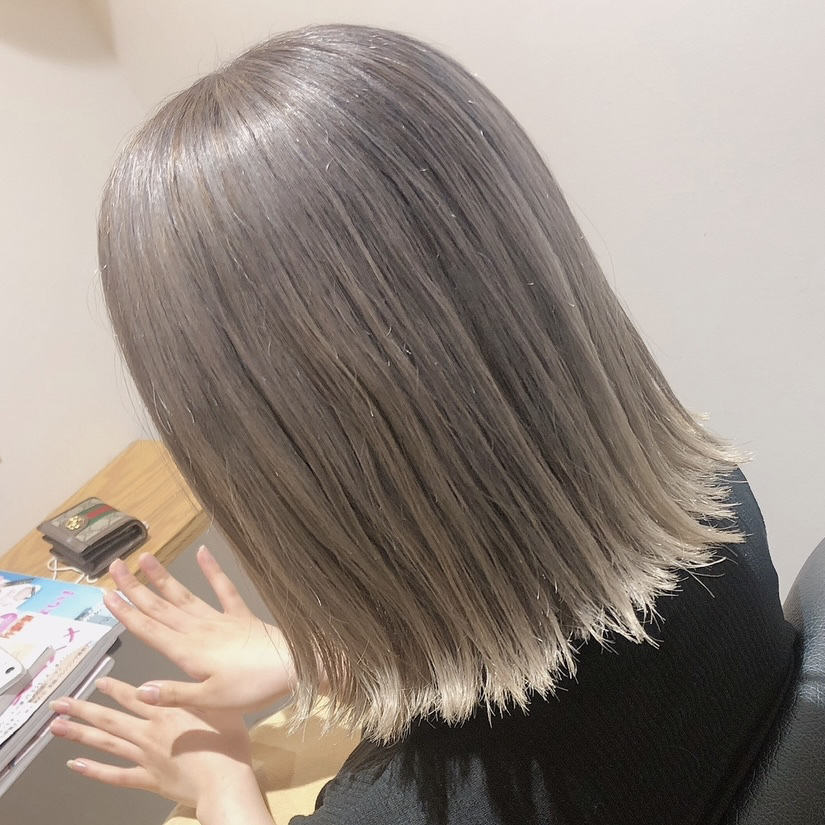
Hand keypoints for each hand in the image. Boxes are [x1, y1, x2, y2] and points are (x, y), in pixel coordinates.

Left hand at [49, 677, 254, 809]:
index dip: (113, 689)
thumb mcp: (215, 705)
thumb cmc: (227, 742)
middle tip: (58, 703)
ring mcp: (145, 758)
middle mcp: (149, 733)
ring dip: (79, 734)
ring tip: (56, 728)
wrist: (225, 781)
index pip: (132, 697)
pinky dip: (94, 771)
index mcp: (166, 712)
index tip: (97, 682)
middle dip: (82, 709)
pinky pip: (115, 775)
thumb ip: (189, 693)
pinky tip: (76, 765)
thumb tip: (169, 684)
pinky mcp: (147, 780)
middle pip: (110, 718)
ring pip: (106, 744)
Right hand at [105, 547, 295, 710]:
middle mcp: (199, 630)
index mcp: (188, 652)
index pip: (150, 630)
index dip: (127, 613)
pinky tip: (202, 552)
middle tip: (115, 567)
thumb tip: (138, 690)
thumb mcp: (210, 700)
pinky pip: (224, 589)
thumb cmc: (253, 688)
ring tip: (146, 558)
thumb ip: (174, 694)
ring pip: (184, 596)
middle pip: (160, 608)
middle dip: (135, 589)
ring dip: (163, 578)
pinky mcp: (242, 615)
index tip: (107, 595)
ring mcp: (221, 620)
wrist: (294, 667)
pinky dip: (213, 570)